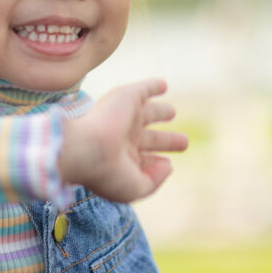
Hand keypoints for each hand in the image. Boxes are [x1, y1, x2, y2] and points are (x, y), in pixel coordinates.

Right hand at [58, 79, 188, 202]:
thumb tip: (168, 164)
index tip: (166, 163)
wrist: (87, 147)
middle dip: (168, 141)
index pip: (146, 160)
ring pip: (149, 113)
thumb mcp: (135, 188)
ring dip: (161, 112)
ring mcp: (127, 117)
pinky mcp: (127, 97)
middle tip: (183, 143)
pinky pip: (144, 88)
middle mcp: (125, 138)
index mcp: (124, 160)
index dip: (158, 163)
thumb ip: (154, 180)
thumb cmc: (109, 172)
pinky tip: (163, 84)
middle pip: (151, 138)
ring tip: (172, 112)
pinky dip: (153, 85)